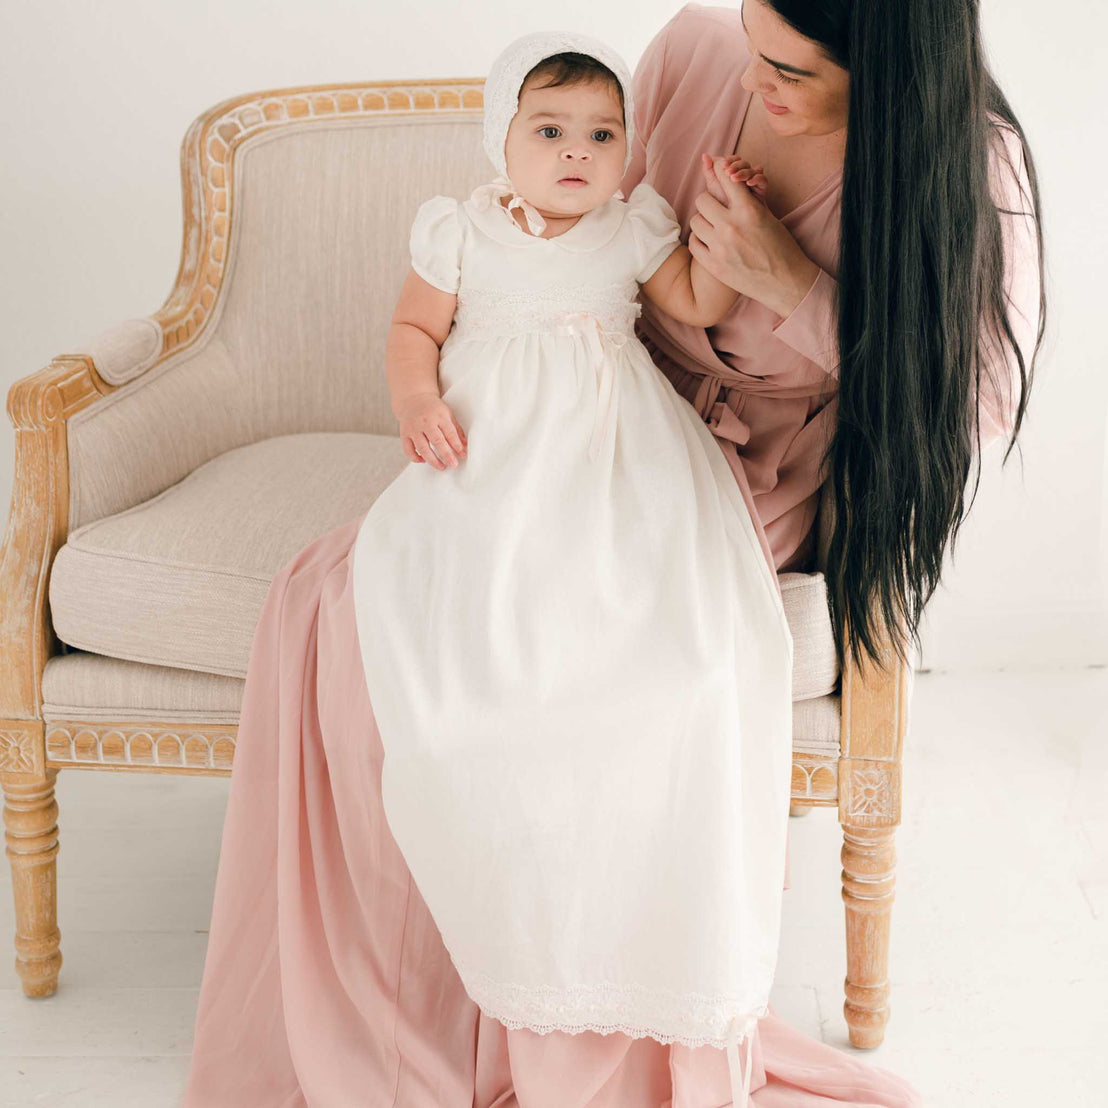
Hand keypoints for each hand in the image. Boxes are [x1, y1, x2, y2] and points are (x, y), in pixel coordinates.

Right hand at [395, 391, 467, 468]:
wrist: (413, 399)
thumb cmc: (433, 408)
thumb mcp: (447, 414)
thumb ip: (456, 429)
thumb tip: (464, 446)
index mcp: (438, 416)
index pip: (449, 432)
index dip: (456, 445)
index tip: (462, 454)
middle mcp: (425, 422)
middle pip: (437, 441)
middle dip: (446, 454)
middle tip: (453, 464)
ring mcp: (413, 428)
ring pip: (422, 448)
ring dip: (432, 460)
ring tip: (441, 466)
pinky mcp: (404, 434)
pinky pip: (408, 450)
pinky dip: (415, 458)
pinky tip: (423, 460)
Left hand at [689, 154, 819, 318]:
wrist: (785, 282)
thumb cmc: (781, 246)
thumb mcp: (767, 216)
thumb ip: (747, 198)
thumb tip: (729, 176)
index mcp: (748, 210)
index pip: (726, 179)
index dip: (720, 171)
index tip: (716, 169)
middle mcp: (731, 226)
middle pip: (702, 199)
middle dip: (709, 201)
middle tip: (716, 209)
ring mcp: (720, 247)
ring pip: (695, 221)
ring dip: (703, 221)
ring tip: (714, 227)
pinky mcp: (713, 265)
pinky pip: (693, 243)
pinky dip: (699, 240)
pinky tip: (709, 242)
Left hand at [699, 153, 767, 204]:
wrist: (734, 225)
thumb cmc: (722, 207)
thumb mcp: (713, 187)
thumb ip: (709, 171)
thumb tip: (704, 155)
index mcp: (732, 173)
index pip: (733, 160)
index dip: (729, 160)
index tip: (723, 165)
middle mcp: (743, 177)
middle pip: (743, 163)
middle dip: (736, 165)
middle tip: (727, 172)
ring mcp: (753, 183)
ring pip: (752, 170)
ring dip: (743, 172)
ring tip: (734, 179)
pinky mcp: (761, 191)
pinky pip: (763, 179)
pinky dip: (757, 178)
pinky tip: (749, 183)